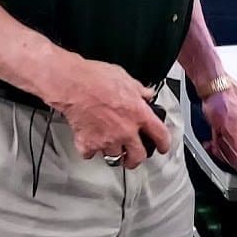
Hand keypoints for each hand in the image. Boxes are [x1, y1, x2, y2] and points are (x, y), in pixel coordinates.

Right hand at [47, 57, 169, 169]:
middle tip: (133, 157)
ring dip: (113, 153)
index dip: (164, 144)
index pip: (160, 135)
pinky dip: (90, 150)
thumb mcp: (125, 78)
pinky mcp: (89, 145)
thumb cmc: (96, 78)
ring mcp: (107, 140)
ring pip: (114, 158)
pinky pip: (91, 154)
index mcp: (138, 114)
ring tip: (110, 147)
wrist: (73, 84)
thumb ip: (139, 90)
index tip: (162, 147)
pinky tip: (90, 141)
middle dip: (136, 159)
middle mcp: (125, 131)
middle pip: (137, 156)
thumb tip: (146, 94)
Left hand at [202, 89, 236, 170]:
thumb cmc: (223, 105)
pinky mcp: (227, 133)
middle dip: (231, 156)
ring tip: (216, 142)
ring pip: (232, 153)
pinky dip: (215, 145)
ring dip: (221, 150)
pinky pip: (223, 146)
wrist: (212, 94)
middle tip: (223, 149)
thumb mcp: (231, 130)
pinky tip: (211, 142)